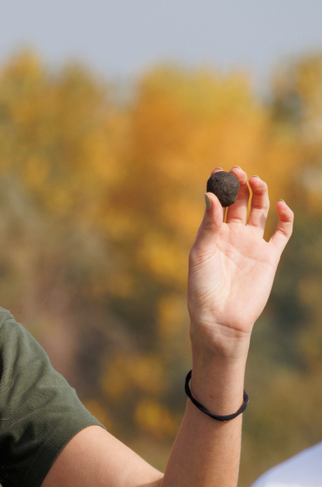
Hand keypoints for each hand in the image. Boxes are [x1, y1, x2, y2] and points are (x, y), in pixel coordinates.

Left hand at [188, 166, 293, 355]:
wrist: (220, 317)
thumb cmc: (202, 287)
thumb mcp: (200, 253)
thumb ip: (208, 225)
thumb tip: (210, 194)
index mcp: (212, 233)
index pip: (217, 203)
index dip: (219, 186)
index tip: (218, 170)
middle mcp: (233, 235)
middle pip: (239, 202)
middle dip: (239, 185)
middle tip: (238, 171)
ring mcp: (252, 244)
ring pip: (259, 211)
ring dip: (259, 194)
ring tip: (256, 181)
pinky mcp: (269, 256)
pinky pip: (281, 232)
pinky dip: (285, 217)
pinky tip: (280, 205)